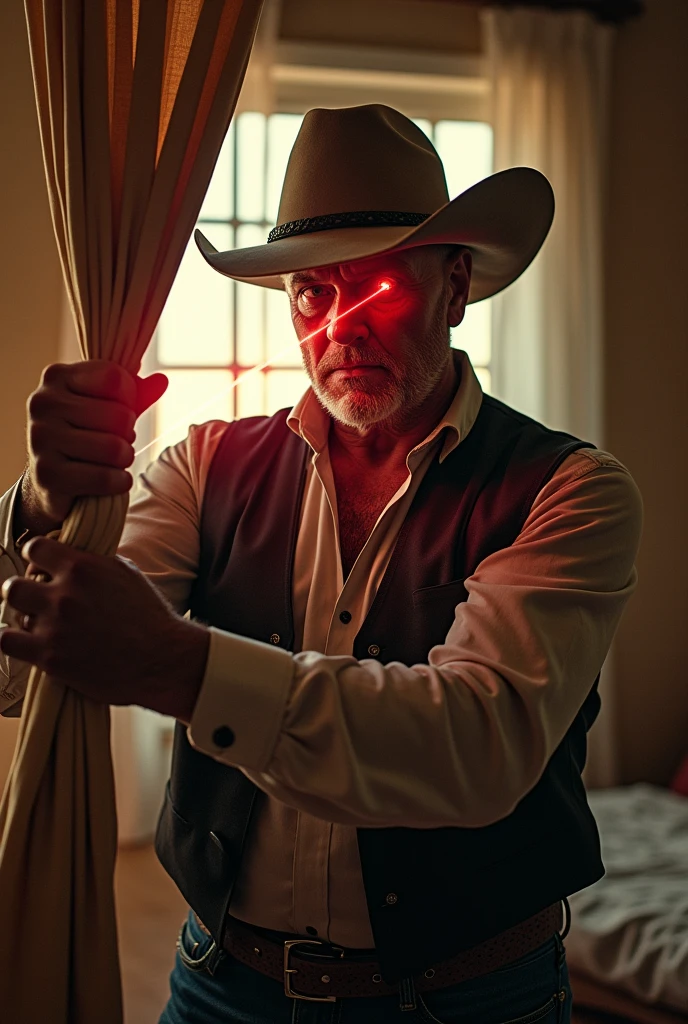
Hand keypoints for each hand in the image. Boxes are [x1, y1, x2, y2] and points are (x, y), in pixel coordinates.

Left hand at [0, 537, 208, 722]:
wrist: (161, 659)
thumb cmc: (149, 616)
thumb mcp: (126, 573)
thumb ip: (94, 561)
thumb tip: (73, 553)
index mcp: (82, 568)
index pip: (34, 548)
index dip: (35, 558)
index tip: (40, 567)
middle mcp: (64, 595)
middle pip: (13, 586)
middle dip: (22, 592)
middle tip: (35, 600)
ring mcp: (54, 628)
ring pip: (12, 615)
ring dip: (24, 619)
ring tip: (40, 625)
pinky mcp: (50, 658)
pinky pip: (8, 642)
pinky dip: (15, 641)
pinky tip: (29, 642)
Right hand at [24, 360, 167, 524]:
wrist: (51, 479)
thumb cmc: (85, 433)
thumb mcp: (107, 406)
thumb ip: (134, 393)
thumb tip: (161, 382)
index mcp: (57, 376)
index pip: (115, 377)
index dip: (130, 397)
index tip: (122, 408)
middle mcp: (43, 402)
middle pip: (119, 416)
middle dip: (127, 433)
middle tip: (115, 440)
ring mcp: (41, 438)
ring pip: (114, 449)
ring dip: (124, 459)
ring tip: (113, 460)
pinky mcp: (47, 474)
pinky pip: (105, 477)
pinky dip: (119, 482)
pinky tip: (112, 479)